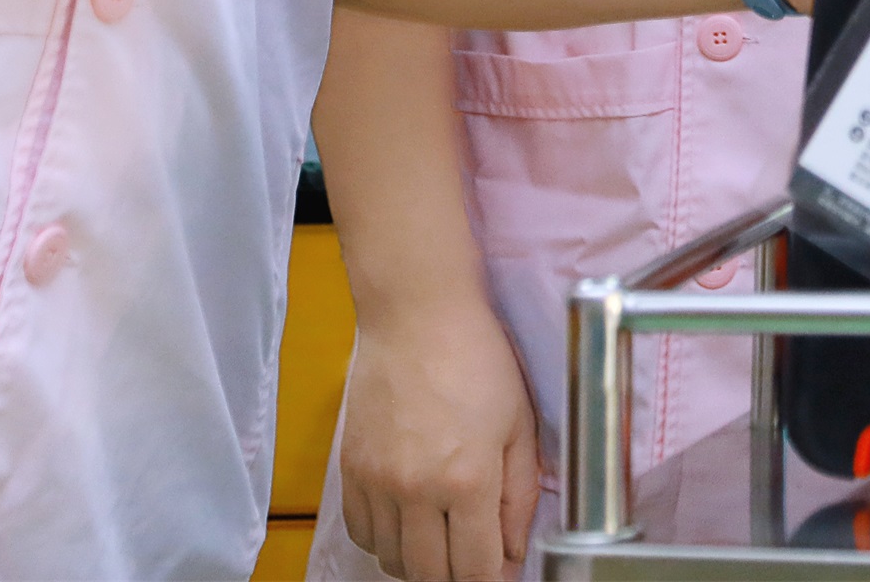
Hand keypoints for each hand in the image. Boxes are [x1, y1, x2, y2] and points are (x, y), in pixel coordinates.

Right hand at [334, 300, 538, 581]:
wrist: (417, 314)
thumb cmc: (478, 358)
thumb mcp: (519, 425)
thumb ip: (519, 496)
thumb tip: (512, 550)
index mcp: (468, 479)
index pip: (474, 569)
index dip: (491, 581)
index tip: (499, 574)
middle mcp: (416, 490)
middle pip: (428, 575)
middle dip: (455, 578)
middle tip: (473, 559)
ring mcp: (377, 482)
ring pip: (390, 560)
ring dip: (419, 563)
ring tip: (443, 540)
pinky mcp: (349, 470)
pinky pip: (362, 533)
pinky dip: (384, 541)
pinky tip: (408, 523)